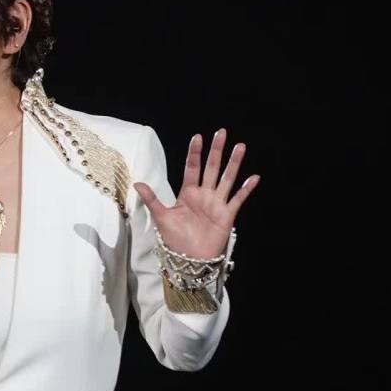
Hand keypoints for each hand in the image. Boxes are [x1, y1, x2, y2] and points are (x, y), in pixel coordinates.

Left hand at [134, 128, 259, 259]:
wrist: (189, 259)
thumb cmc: (175, 239)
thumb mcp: (162, 217)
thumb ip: (152, 199)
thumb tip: (137, 183)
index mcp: (188, 193)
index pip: (192, 168)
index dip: (195, 153)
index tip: (198, 137)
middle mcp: (204, 195)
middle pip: (212, 168)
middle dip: (216, 150)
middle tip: (221, 132)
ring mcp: (217, 203)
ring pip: (227, 178)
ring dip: (234, 163)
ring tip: (240, 146)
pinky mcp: (227, 214)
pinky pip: (238, 199)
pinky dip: (246, 188)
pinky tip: (253, 177)